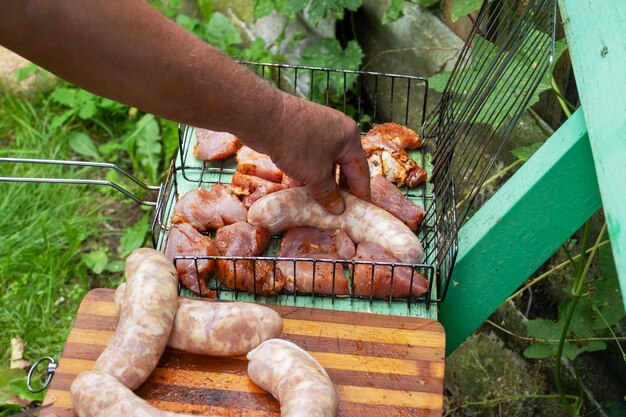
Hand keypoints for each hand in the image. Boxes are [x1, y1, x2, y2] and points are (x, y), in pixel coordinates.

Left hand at [252, 93, 370, 214]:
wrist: (263, 118)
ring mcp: (317, 131)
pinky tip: (300, 191)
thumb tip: (338, 209)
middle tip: (340, 210)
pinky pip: (309, 159)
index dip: (362, 193)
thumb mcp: (316, 174)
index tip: (363, 210)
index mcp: (349, 138)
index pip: (360, 170)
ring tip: (320, 205)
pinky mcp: (299, 133)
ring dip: (321, 184)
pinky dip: (307, 174)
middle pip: (342, 167)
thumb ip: (328, 193)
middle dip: (340, 190)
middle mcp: (336, 131)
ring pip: (324, 164)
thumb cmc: (296, 143)